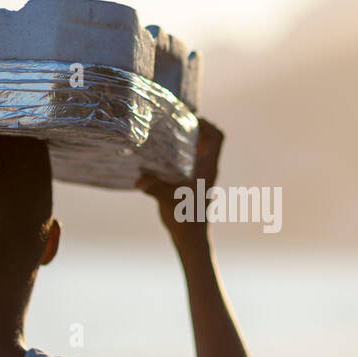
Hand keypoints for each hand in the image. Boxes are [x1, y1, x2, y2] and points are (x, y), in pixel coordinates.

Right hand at [135, 120, 223, 249]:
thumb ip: (156, 188)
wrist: (191, 238)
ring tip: (166, 132)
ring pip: (199, 149)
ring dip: (187, 138)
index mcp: (208, 168)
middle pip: (208, 139)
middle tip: (174, 121)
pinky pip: (190, 159)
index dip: (207, 124)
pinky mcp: (192, 182)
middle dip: (194, 126)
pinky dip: (180, 152)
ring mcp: (201, 175)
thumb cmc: (186, 219)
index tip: (189, 118)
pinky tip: (161, 154)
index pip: (217, 137)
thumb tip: (140, 179)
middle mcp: (207, 168)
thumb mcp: (169, 201)